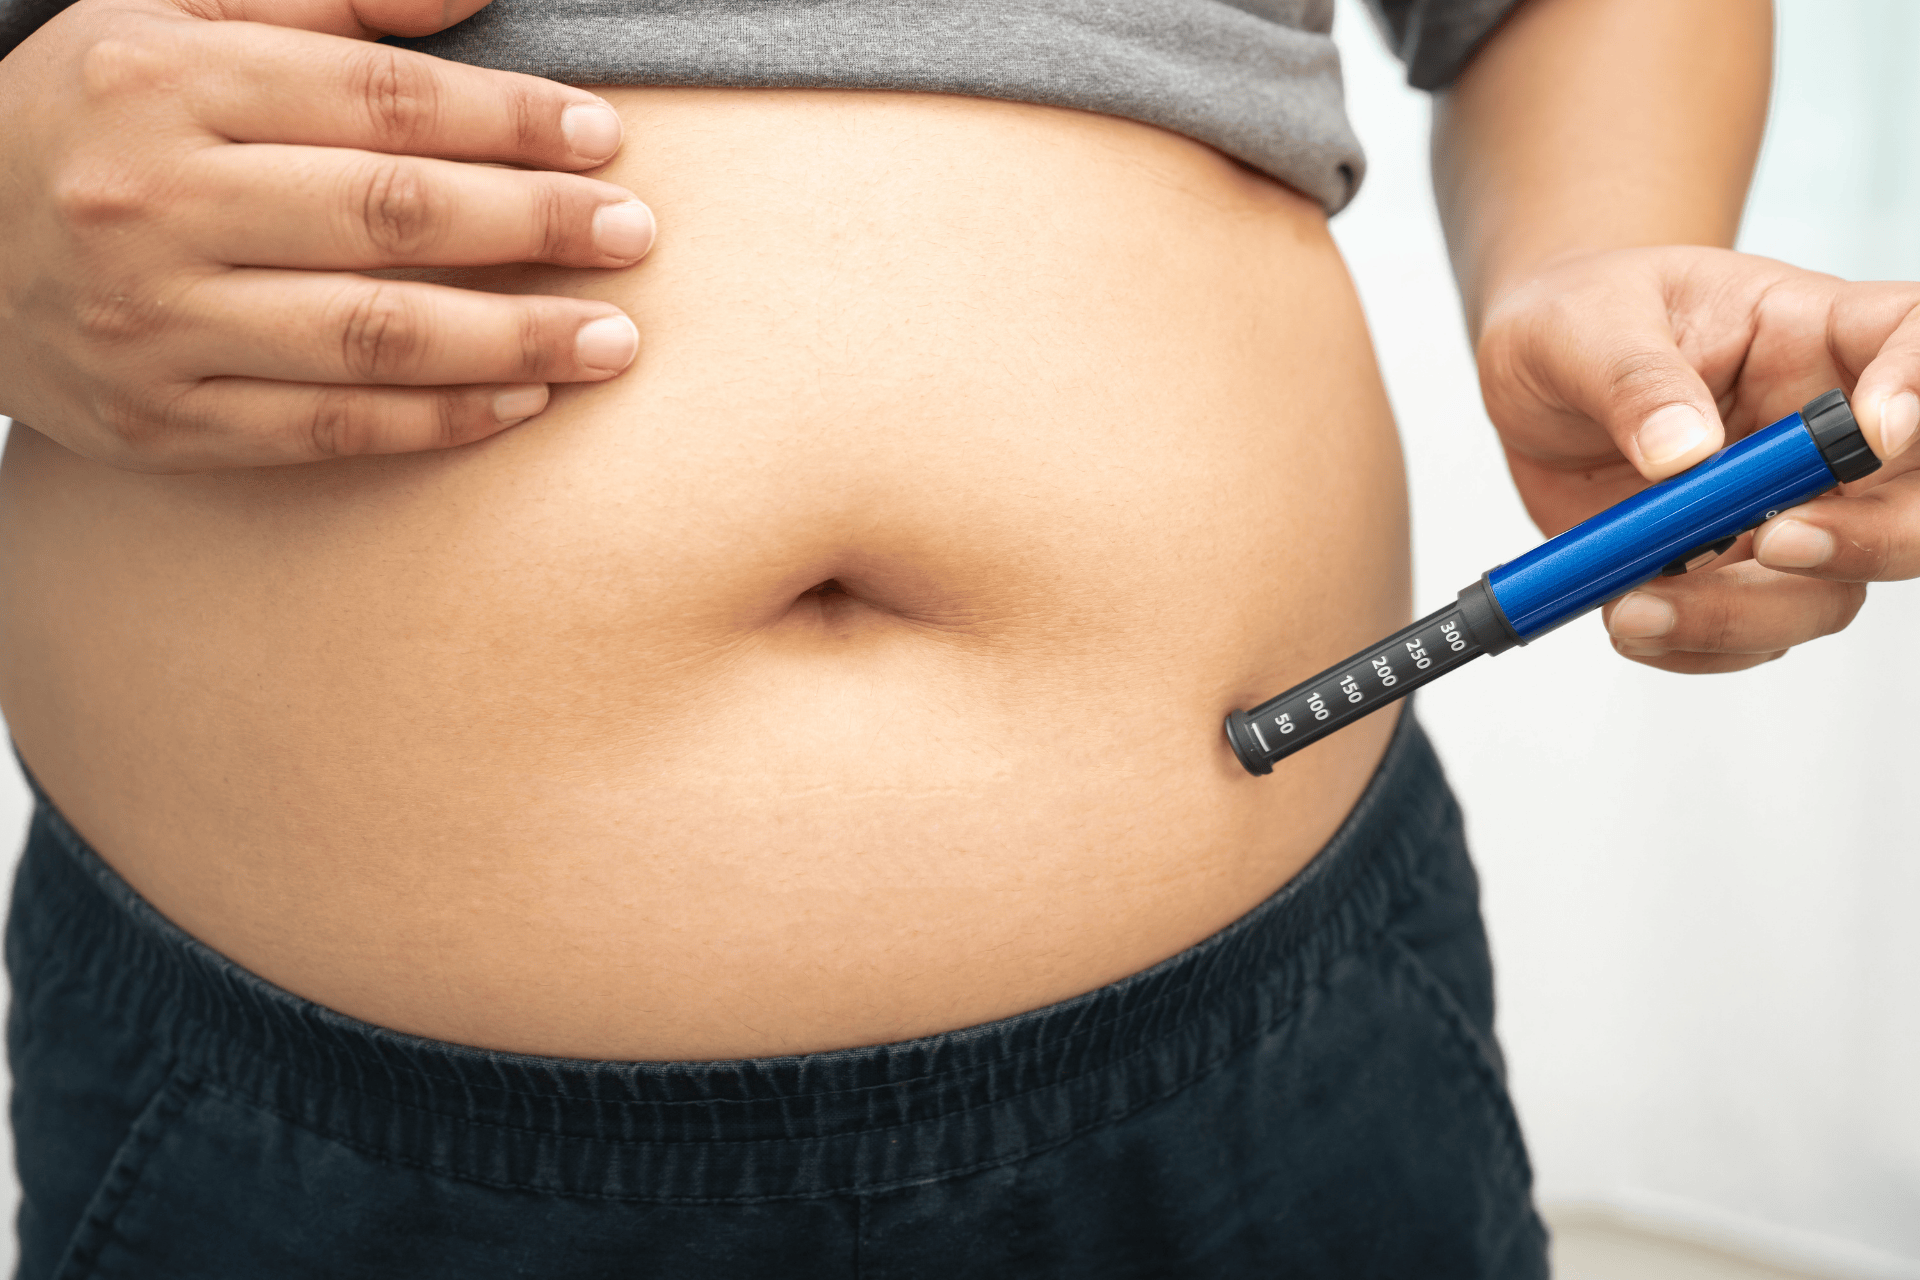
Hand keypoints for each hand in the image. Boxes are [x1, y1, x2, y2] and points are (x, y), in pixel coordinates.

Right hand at [0, 0, 655, 470]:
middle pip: (389, 215)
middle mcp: (155, 204)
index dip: (508, 120)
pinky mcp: (163, 423)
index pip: (380, 99)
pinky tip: (522, 402)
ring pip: (372, 336)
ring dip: (512, 341)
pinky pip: (329, 428)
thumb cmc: (92, 122)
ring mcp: (155, 324)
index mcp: (164, 83)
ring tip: (612, 342)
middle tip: (634, 236)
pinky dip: (438, 420)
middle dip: (532, 226)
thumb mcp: (171, 19)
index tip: (601, 138)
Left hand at [1474, 245, 1919, 672]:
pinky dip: (1695, 644)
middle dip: (1873, 539)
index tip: (1874, 435)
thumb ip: (1632, 378)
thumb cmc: (1575, 323)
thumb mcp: (1579, 325)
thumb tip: (1681, 450)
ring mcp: (1787, 510)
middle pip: (1912, 495)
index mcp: (1809, 332)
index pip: (1913, 339)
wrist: (1530, 382)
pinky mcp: (1733, 571)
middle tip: (1774, 545)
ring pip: (1832, 590)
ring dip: (1747, 615)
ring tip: (1635, 607)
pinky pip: (1751, 632)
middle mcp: (1820, 433)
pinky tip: (1625, 618)